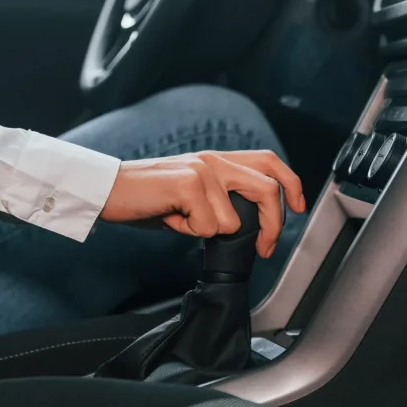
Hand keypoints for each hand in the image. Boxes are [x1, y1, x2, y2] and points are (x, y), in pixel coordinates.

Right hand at [101, 150, 305, 257]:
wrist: (109, 189)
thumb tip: (244, 225)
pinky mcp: (189, 185)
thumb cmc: (146, 196)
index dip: (290, 184)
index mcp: (216, 160)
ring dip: (207, 232)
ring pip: (232, 221)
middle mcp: (213, 160)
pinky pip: (208, 227)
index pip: (268, 161)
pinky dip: (189, 232)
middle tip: (264, 247)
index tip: (297, 208)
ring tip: (182, 221)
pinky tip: (171, 218)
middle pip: (267, 188)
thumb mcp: (190, 194)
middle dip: (273, 224)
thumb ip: (218, 200)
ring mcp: (202, 171)